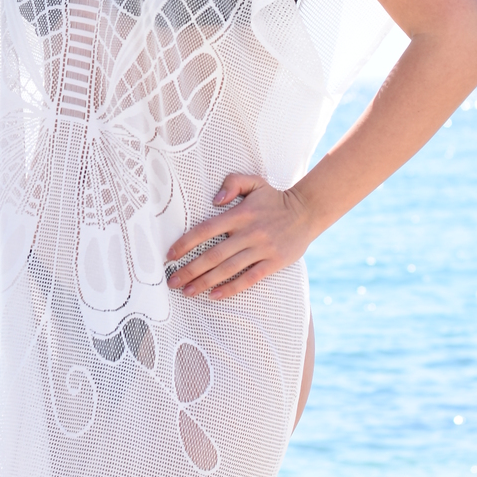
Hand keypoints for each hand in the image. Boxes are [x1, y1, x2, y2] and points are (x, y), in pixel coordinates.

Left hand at [165, 174, 317, 299]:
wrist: (306, 212)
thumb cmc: (274, 199)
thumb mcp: (254, 182)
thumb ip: (232, 183)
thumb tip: (215, 200)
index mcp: (240, 214)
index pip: (206, 230)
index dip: (186, 243)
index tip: (170, 256)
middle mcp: (249, 233)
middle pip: (213, 255)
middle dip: (190, 270)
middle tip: (172, 281)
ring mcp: (261, 249)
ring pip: (228, 269)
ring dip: (205, 282)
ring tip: (187, 292)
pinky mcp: (273, 262)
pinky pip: (249, 279)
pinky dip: (231, 288)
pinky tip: (214, 295)